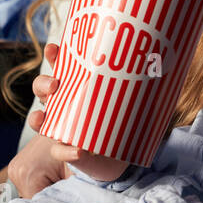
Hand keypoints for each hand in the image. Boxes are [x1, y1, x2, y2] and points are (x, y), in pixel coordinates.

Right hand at [26, 43, 131, 182]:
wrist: (127, 153)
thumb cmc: (127, 119)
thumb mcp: (134, 98)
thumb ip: (142, 82)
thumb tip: (165, 59)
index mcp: (79, 87)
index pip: (61, 67)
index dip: (53, 57)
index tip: (53, 49)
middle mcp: (65, 105)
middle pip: (42, 89)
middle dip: (42, 83)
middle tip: (55, 83)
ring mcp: (63, 128)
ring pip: (39, 119)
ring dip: (37, 116)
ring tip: (45, 115)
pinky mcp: (68, 151)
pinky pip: (59, 151)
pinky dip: (65, 151)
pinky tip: (77, 150)